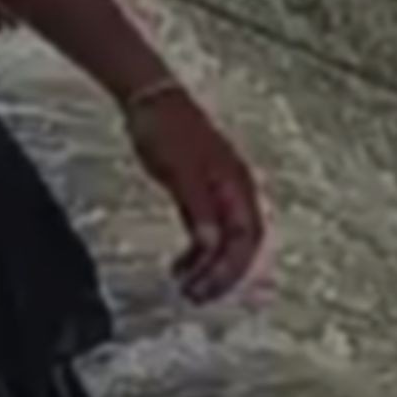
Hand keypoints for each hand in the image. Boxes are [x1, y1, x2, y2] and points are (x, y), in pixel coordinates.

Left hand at [123, 88, 264, 302]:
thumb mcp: (180, 172)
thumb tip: (211, 245)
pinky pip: (210, 232)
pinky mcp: (203, 193)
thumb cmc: (167, 129)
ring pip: (226, 242)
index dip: (230, 268)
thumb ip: (198, 209)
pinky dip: (198, 253)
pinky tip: (181, 264)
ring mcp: (221, 193)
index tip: (206, 289)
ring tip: (186, 287)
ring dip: (209, 267)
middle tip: (197, 297)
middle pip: (242, 245)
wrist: (152, 99)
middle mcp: (236, 192)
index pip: (245, 239)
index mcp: (237, 186)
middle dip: (223, 275)